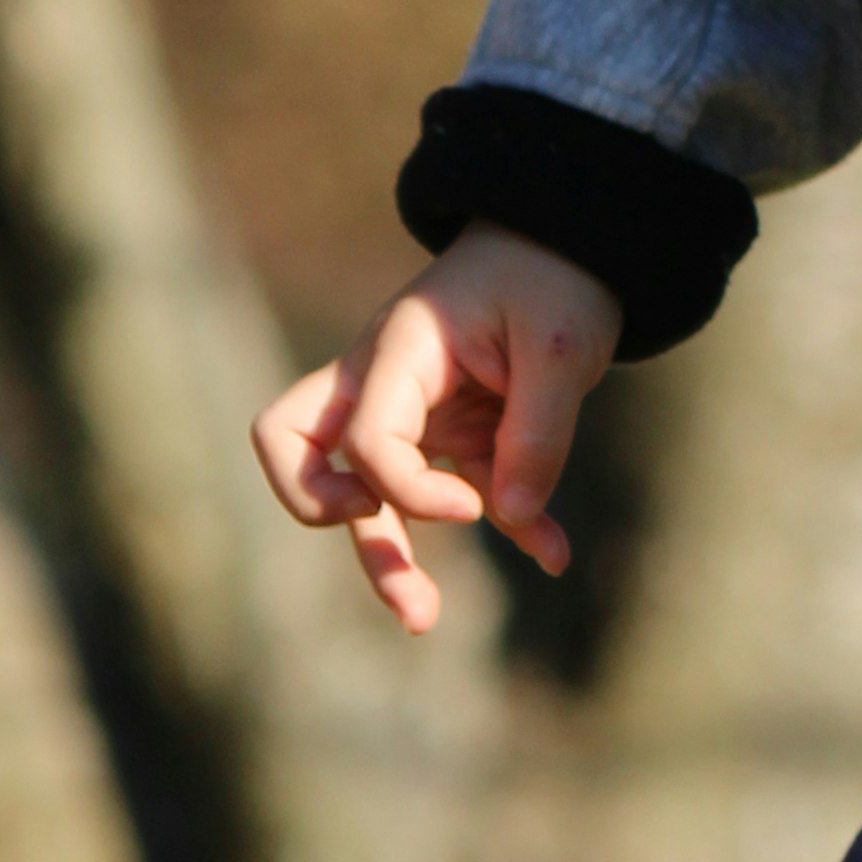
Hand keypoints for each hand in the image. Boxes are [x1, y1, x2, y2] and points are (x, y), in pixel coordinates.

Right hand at [250, 224, 622, 632]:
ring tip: (421, 620)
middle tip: (363, 528)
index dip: (407, 492)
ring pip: (358, 489)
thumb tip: (512, 519)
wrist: (569, 242)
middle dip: (316, 508)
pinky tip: (555, 554)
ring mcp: (406, 410)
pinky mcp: (446, 433)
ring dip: (383, 555)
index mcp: (398, 349)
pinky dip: (499, 525)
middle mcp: (381, 381)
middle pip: (292, 443)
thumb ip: (539, 431)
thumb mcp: (563, 345)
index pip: (364, 442)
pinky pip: (448, 493)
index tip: (474, 508)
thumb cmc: (555, 277)